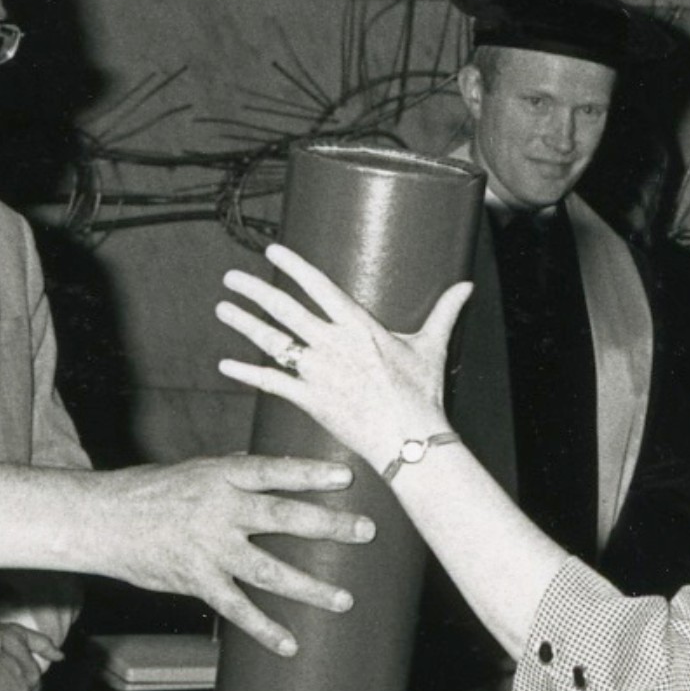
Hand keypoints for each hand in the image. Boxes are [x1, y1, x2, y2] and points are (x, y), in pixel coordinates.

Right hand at [0, 460, 374, 657]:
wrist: (102, 521)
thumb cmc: (149, 492)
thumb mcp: (194, 471)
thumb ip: (234, 474)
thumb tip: (271, 470)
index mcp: (221, 476)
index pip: (275, 470)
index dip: (311, 472)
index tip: (347, 476)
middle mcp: (220, 511)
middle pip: (284, 517)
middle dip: (328, 525)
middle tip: (364, 531)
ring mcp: (210, 549)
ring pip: (269, 569)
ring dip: (309, 586)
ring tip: (344, 599)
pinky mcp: (197, 581)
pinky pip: (237, 609)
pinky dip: (265, 629)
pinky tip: (290, 644)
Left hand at [215, 244, 470, 468]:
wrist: (409, 438)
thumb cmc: (422, 394)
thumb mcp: (432, 346)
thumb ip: (444, 312)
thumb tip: (467, 286)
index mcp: (359, 325)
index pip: (318, 285)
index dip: (293, 266)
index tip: (271, 251)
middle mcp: (333, 343)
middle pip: (285, 308)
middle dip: (255, 290)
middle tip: (231, 276)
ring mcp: (318, 372)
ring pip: (273, 341)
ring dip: (244, 323)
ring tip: (222, 308)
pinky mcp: (309, 399)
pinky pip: (270, 383)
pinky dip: (246, 373)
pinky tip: (224, 365)